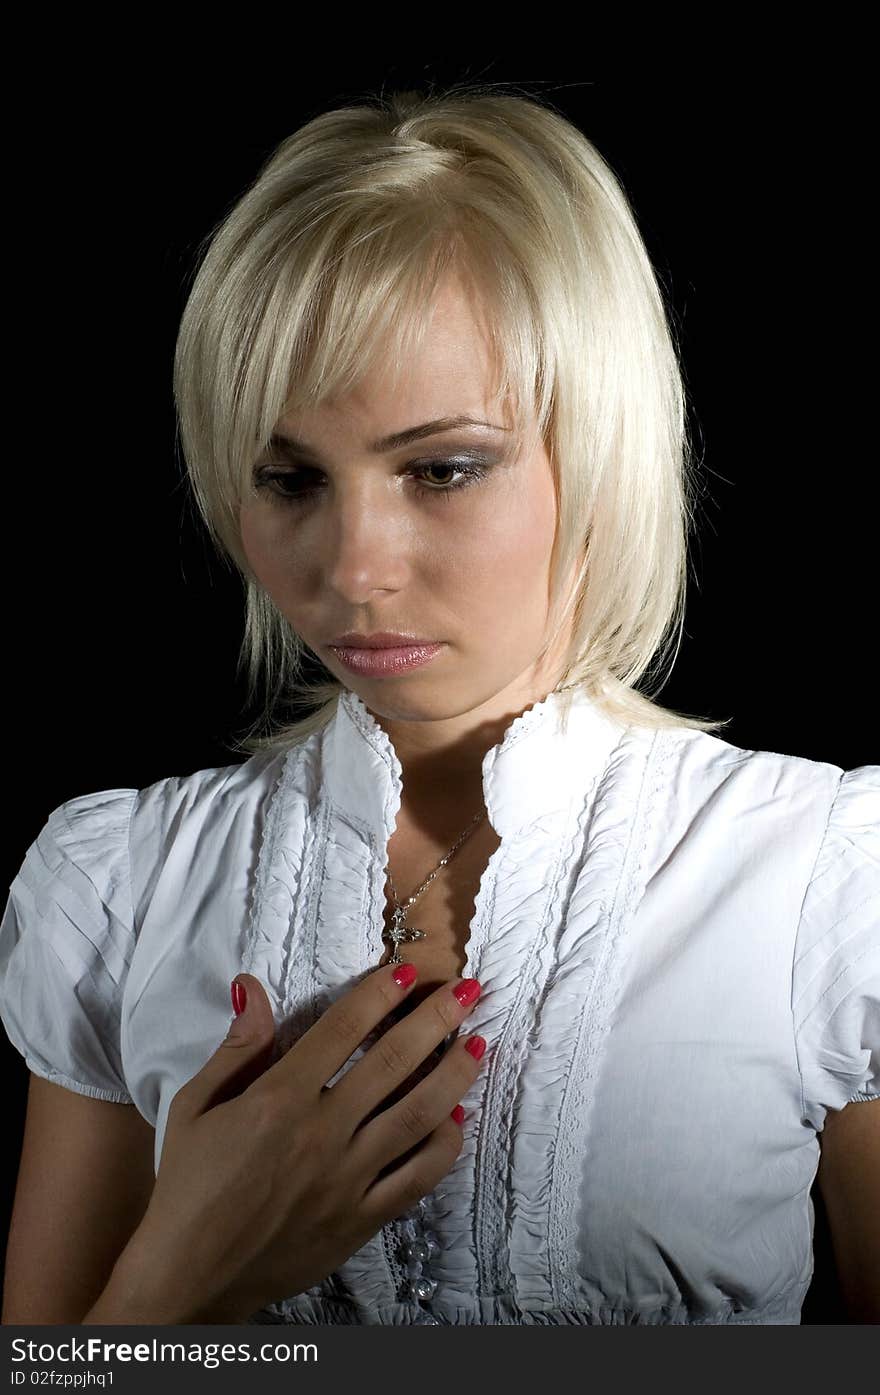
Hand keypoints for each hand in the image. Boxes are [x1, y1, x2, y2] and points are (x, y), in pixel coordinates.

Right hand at [125, 964, 485, 1321]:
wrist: (190, 1277)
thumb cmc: (187, 1187)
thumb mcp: (195, 1107)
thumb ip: (237, 1048)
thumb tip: (254, 987)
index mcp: (279, 1099)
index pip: (342, 1030)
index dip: (378, 995)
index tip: (407, 971)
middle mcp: (322, 1133)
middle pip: (393, 1063)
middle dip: (436, 1021)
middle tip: (467, 991)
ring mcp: (348, 1178)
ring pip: (418, 1116)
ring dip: (454, 1075)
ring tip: (478, 1044)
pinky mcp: (361, 1218)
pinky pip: (417, 1178)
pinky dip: (444, 1146)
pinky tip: (457, 1119)